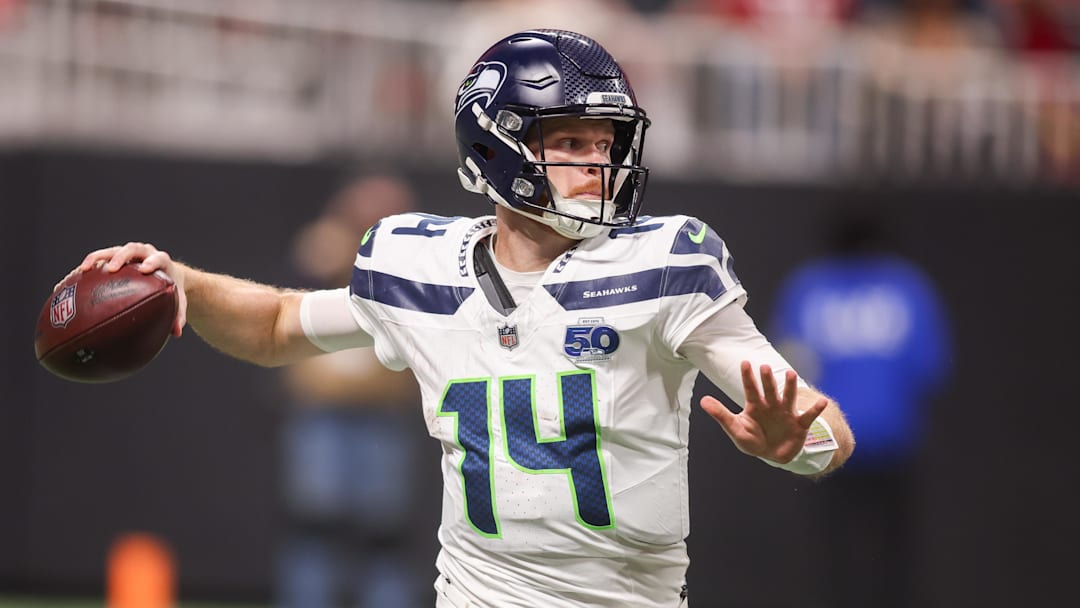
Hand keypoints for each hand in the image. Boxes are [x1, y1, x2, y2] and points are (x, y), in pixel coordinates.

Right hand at [57, 242, 188, 336]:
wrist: (166, 272)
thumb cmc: (171, 288)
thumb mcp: (177, 300)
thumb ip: (178, 314)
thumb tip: (177, 333)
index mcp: (161, 260)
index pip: (157, 257)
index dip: (151, 261)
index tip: (145, 269)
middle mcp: (143, 253)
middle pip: (130, 249)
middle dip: (120, 257)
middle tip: (111, 269)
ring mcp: (126, 254)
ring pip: (109, 251)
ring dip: (96, 259)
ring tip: (82, 270)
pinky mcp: (111, 258)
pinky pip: (95, 261)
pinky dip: (82, 270)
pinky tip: (67, 284)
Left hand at [700, 362, 827, 463]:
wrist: (773, 455)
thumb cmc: (753, 440)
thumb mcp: (735, 429)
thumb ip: (721, 415)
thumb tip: (703, 401)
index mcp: (755, 406)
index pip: (750, 389)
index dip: (748, 377)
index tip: (745, 363)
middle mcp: (772, 406)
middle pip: (769, 390)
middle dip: (767, 380)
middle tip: (765, 366)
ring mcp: (787, 414)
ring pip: (788, 397)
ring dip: (790, 387)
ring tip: (791, 374)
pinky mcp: (800, 425)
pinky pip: (809, 416)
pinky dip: (816, 409)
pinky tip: (822, 402)